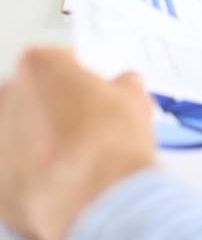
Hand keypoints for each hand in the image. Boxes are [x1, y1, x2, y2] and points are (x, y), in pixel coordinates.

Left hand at [0, 48, 154, 239]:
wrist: (96, 194)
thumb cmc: (109, 141)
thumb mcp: (135, 97)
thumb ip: (122, 85)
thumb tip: (124, 88)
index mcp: (38, 66)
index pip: (58, 61)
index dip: (80, 77)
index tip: (92, 92)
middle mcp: (7, 98)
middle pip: (34, 96)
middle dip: (56, 108)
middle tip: (87, 126)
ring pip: (22, 134)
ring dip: (43, 141)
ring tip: (78, 157)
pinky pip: (17, 169)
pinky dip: (36, 174)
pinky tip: (65, 179)